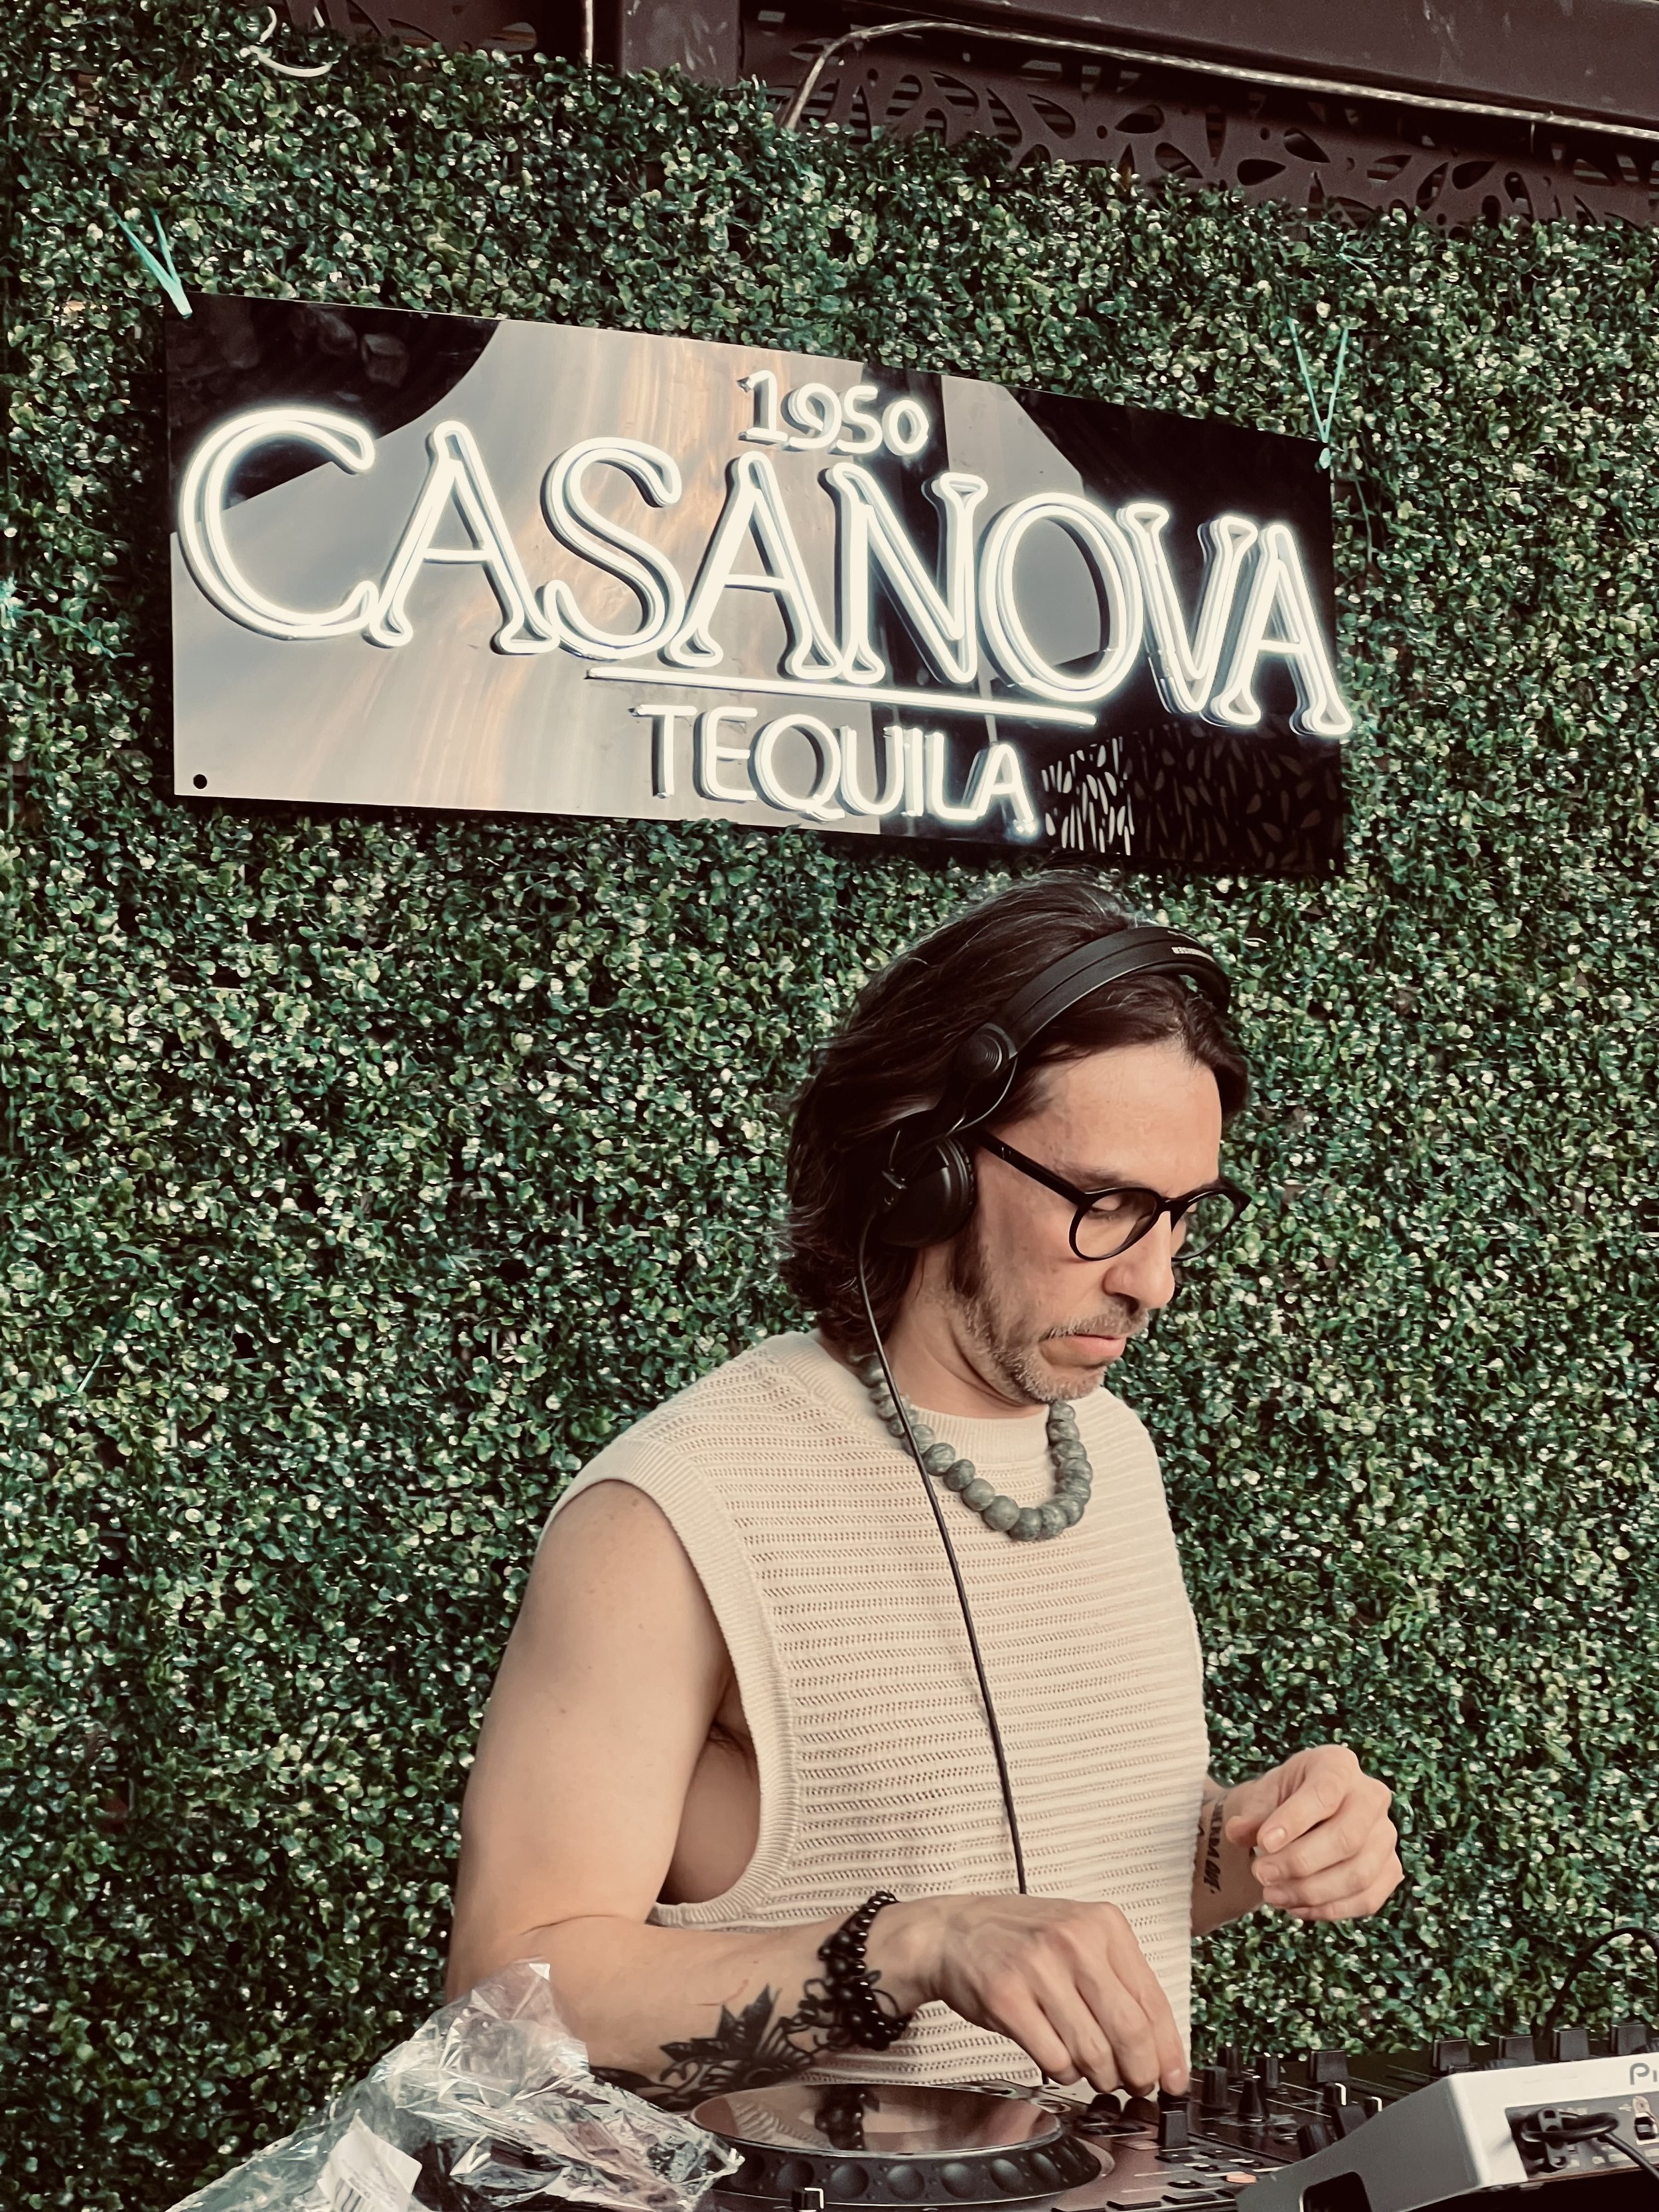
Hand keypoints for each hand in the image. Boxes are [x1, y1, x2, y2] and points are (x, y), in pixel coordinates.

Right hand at [876, 1893, 1187, 2097]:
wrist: (952, 1931)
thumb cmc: (1020, 1940)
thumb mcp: (1079, 1938)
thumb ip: (1119, 1982)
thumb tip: (1159, 2046)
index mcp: (1102, 1924)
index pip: (1152, 2001)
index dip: (1168, 2051)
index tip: (1173, 2079)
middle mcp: (1073, 1941)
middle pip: (1129, 2031)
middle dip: (1138, 2073)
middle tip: (1135, 2085)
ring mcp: (1038, 1968)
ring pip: (1093, 2052)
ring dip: (1099, 2076)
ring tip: (1093, 2071)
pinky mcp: (1007, 1997)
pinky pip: (1054, 2060)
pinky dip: (1063, 2072)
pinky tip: (1058, 2058)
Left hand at [1224, 1745, 1400, 1922]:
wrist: (1302, 1818)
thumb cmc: (1282, 1801)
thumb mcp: (1262, 1797)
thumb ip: (1251, 1815)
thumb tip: (1236, 1832)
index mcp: (1338, 1765)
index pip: (1324, 1792)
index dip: (1294, 1820)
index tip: (1263, 1843)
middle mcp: (1371, 1796)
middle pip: (1346, 1838)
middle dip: (1299, 1863)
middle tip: (1261, 1874)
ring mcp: (1386, 1835)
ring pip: (1358, 1875)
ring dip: (1311, 1892)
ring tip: (1271, 1894)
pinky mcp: (1389, 1869)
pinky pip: (1366, 1899)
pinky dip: (1329, 1909)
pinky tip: (1296, 1907)